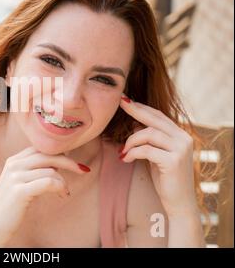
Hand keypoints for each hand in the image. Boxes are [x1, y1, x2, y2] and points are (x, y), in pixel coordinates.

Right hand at [0, 147, 87, 246]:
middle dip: (69, 162)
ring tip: (65, 192)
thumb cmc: (10, 206)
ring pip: (51, 170)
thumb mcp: (19, 182)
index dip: (59, 153)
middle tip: (82, 170)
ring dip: (64, 182)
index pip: (41, 148)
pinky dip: (60, 187)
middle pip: (48, 155)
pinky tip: (62, 195)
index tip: (73, 163)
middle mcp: (14, 165)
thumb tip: (58, 164)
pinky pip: (49, 182)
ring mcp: (15, 177)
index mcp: (13, 160)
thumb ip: (33, 170)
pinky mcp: (20, 191)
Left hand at [119, 94, 197, 217]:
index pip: (159, 116)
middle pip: (155, 119)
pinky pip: (146, 150)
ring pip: (148, 133)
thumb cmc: (166, 178)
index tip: (125, 100)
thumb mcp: (157, 154)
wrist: (179, 203)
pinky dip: (132, 153)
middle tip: (120, 103)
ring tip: (123, 151)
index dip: (142, 107)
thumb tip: (135, 123)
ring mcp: (180, 149)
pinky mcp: (174, 161)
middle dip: (135, 111)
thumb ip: (150, 139)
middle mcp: (184, 139)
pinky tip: (125, 159)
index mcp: (181, 135)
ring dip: (131, 140)